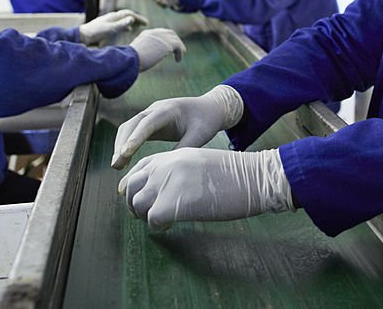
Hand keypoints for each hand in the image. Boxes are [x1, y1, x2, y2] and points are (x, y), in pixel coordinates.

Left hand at [78, 9, 149, 44]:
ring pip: (124, 20)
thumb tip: (132, 18)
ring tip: (139, 26)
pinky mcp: (107, 26)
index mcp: (114, 16)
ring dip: (133, 21)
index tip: (146, 23)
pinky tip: (128, 30)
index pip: (130, 14)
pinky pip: (120, 24)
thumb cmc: (96, 32)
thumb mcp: (110, 29)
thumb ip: (121, 24)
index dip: (139, 18)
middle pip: (128, 15)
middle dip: (137, 18)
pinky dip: (126, 26)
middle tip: (146, 23)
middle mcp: (112, 17)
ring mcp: (110, 21)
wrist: (83, 35)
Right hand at [111, 84, 243, 167]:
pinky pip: (133, 131)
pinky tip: (123, 161)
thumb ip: (184, 148)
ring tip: (116, 166)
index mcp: (169, 110)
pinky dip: (126, 144)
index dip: (135, 138)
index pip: (148, 123)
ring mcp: (151, 114)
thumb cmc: (207, 121)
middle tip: (115, 165)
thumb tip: (166, 169)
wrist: (210, 108)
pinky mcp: (150, 122)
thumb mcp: (200, 135)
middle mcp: (156, 109)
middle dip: (122, 143)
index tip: (124, 154)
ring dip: (120, 145)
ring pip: (129, 127)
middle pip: (132, 124)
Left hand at [118, 147, 293, 230]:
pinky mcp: (168, 205)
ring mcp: (164, 185)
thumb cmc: (235, 175)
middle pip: (131, 185)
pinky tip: (171, 225)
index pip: (140, 167)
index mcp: (173, 155)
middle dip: (135, 202)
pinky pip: (151, 220)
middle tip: (146, 214)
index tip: (137, 196)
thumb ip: (180, 171)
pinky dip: (158, 226)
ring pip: (137, 203)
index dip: (135, 184)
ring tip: (162, 220)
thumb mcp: (201, 162)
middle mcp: (164, 167)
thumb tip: (167, 189)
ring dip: (145, 215)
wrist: (252, 178)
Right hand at [129, 28, 185, 71]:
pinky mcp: (167, 44)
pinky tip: (178, 60)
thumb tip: (149, 58)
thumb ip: (144, 52)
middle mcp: (155, 33)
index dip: (166, 38)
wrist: (130, 61)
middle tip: (179, 49)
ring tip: (181, 55)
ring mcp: (161, 38)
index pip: (160, 32)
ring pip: (175, 39)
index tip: (169, 46)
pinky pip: (178, 46)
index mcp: (146, 34)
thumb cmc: (130, 62)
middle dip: (175, 40)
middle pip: (170, 33)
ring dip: (179, 47)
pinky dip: (180, 53)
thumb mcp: (137, 54)